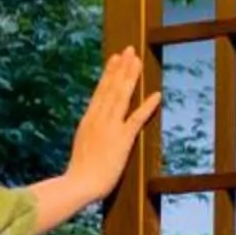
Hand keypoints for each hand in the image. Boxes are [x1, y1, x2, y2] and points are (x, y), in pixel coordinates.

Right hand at [67, 50, 159, 193]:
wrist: (78, 184)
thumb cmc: (80, 173)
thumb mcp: (82, 146)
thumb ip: (89, 134)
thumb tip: (92, 129)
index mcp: (88, 120)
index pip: (100, 91)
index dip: (109, 73)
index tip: (115, 58)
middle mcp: (98, 119)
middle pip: (111, 87)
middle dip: (122, 67)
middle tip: (130, 50)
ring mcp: (110, 127)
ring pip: (122, 96)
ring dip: (131, 77)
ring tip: (138, 61)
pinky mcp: (122, 139)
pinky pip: (136, 119)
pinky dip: (147, 106)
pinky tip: (157, 94)